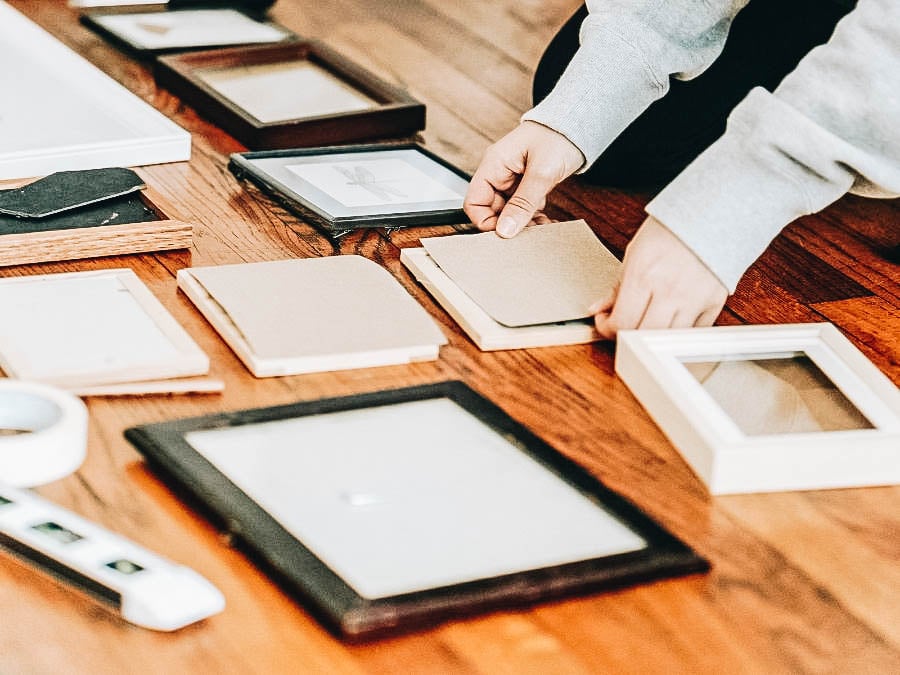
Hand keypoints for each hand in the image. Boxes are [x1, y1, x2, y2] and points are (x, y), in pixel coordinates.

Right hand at [464, 121, 584, 236]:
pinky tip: (545, 221)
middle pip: (492, 211)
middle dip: (509, 225)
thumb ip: (522, 203)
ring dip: (524, 224)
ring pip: (508, 212)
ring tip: (542, 227)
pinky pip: (522, 208)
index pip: (474, 202)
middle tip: (530, 233)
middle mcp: (499, 173)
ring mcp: (512, 180)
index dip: (485, 221)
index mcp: (493, 165)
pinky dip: (533, 217)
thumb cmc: (558, 136)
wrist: (578, 125)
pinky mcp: (526, 185)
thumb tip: (505, 230)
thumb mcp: (541, 173)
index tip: (505, 233)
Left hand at [592, 216, 727, 337]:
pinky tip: (668, 321)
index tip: (605, 322)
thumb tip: (598, 309)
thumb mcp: (634, 254)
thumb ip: (616, 287)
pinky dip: (677, 333)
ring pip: (668, 339)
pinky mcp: (713, 303)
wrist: (708, 215)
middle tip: (621, 326)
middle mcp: (669, 290)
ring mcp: (693, 299)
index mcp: (643, 275)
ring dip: (651, 336)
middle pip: (643, 334)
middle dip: (625, 336)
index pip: (621, 321)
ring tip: (644, 323)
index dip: (607, 329)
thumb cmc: (669, 231)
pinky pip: (692, 333)